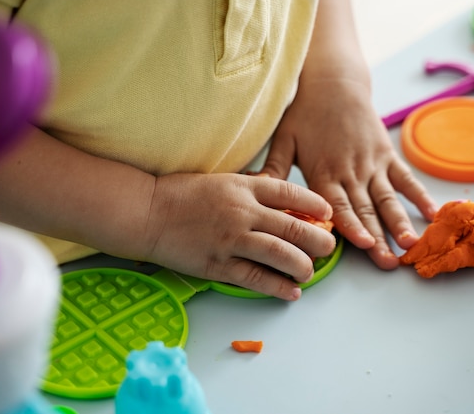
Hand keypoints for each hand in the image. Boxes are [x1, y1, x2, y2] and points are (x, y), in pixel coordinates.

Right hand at [142, 173, 335, 299]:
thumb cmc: (180, 194)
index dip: (316, 204)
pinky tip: (291, 291)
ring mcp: (231, 240)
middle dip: (319, 241)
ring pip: (281, 255)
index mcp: (244, 187)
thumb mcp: (220, 180)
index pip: (291, 194)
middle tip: (327, 247)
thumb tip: (282, 204)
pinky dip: (278, 287)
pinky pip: (256, 278)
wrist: (146, 212)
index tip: (326, 213)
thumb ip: (250, 190)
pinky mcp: (218, 264)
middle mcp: (243, 212)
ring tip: (308, 272)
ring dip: (303, 266)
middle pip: (295, 227)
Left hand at [261, 77, 436, 268]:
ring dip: (399, 222)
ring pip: (387, 198)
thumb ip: (273, 169)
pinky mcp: (386, 155)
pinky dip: (419, 195)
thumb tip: (258, 193)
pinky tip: (431, 213)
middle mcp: (351, 171)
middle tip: (389, 263)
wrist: (334, 82)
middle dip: (378, 238)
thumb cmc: (304, 113)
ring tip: (410, 244)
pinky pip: (405, 178)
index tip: (363, 245)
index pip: (338, 205)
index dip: (351, 225)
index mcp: (324, 172)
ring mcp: (372, 164)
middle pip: (366, 209)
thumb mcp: (284, 139)